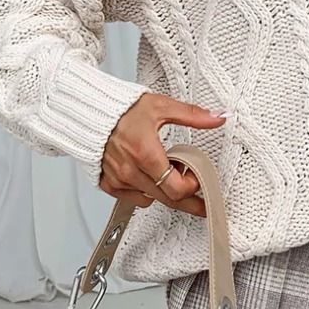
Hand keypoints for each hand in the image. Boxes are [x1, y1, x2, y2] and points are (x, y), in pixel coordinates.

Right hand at [98, 93, 226, 215]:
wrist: (91, 111)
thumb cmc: (122, 109)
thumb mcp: (162, 106)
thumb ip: (192, 115)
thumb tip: (217, 118)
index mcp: (146, 153)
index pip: (177, 188)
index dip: (193, 185)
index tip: (197, 174)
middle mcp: (131, 171)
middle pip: (168, 200)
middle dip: (189, 201)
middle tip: (203, 202)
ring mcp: (119, 180)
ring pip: (152, 199)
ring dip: (165, 190)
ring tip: (168, 172)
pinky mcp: (109, 183)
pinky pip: (134, 198)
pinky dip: (146, 190)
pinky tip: (149, 175)